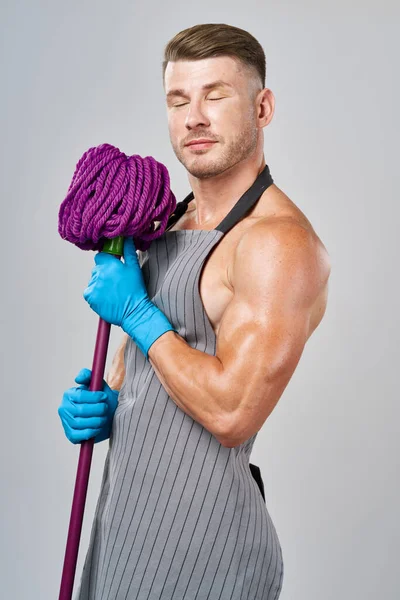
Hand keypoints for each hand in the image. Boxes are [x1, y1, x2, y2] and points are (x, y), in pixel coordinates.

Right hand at [58, 368, 118, 443]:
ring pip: (81, 423)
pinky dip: (91, 432)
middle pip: (81, 410)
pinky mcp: (70, 435)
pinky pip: (79, 436)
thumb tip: (78, 378)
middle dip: (97, 409)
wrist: (106, 414)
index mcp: (69, 394)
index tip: (104, 396)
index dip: (94, 397)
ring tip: (104, 417)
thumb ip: (88, 376)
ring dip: (96, 421)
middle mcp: (64, 408)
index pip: (80, 396)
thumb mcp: (97, 384)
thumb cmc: (101, 399)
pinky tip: (98, 428)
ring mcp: (66, 422)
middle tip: (105, 408)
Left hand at [83, 237, 175, 357]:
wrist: (134, 311)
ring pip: (93, 281)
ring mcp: (93, 286)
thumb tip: (127, 238)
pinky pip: (89, 292)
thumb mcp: (134, 268)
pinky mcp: (90, 297)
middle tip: (116, 283)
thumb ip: (129, 251)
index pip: (100, 256)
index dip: (107, 262)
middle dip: (104, 274)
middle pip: (96, 270)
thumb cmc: (136, 290)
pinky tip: (107, 298)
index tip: (113, 268)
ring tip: (113, 292)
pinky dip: (95, 295)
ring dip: (100, 285)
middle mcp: (99, 274)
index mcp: (109, 264)